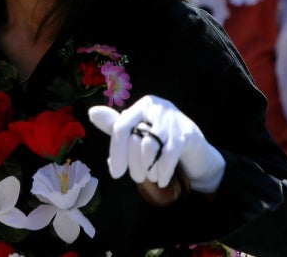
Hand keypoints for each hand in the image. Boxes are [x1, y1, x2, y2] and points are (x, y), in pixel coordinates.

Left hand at [88, 95, 224, 192]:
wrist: (195, 152)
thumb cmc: (160, 141)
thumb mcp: (137, 132)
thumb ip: (115, 126)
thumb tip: (92, 112)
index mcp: (142, 105)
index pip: (121, 127)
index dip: (116, 151)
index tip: (116, 173)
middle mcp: (158, 107)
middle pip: (135, 138)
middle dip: (133, 163)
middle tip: (137, 178)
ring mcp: (174, 119)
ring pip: (150, 146)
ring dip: (148, 168)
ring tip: (150, 177)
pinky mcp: (188, 133)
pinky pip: (168, 155)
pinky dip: (162, 172)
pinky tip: (161, 180)